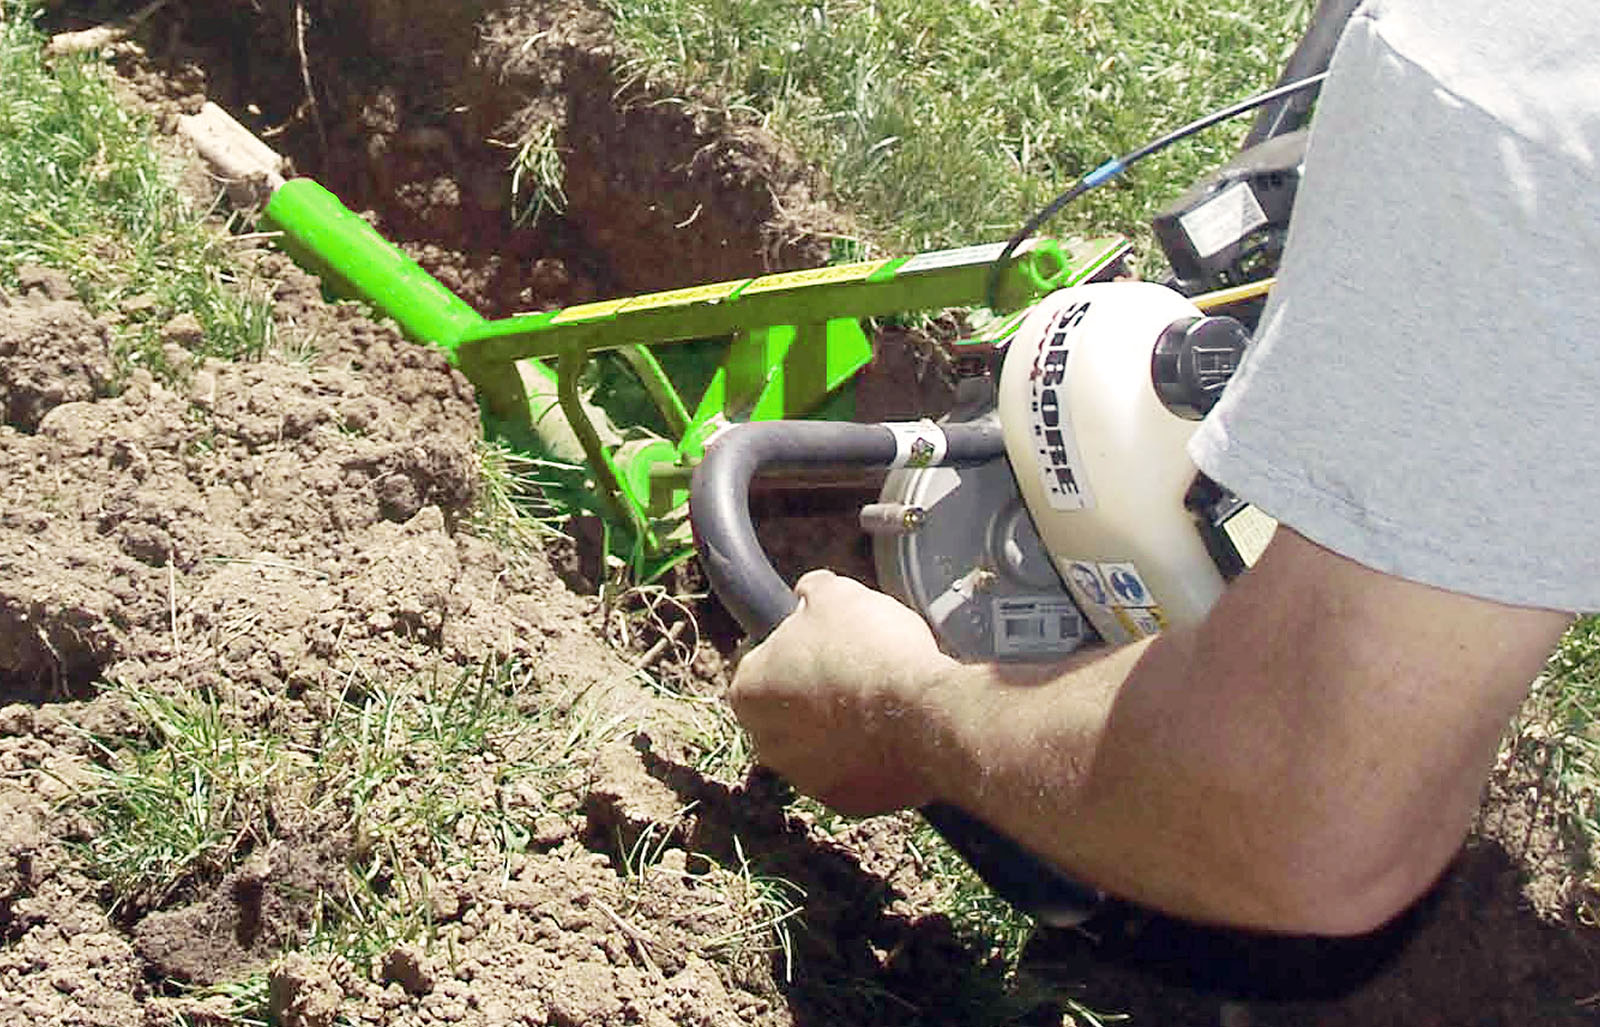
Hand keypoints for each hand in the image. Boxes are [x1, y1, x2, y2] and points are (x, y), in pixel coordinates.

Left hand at [727, 570, 957, 816]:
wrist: (924, 715)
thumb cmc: (871, 651)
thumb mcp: (837, 594)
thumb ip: (811, 591)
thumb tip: (807, 593)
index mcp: (748, 691)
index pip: (760, 663)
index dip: (794, 648)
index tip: (825, 642)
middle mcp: (766, 742)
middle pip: (785, 710)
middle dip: (812, 694)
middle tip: (854, 670)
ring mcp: (805, 778)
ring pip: (817, 745)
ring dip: (838, 728)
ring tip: (879, 702)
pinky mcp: (845, 801)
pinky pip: (851, 773)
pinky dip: (867, 757)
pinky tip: (892, 733)